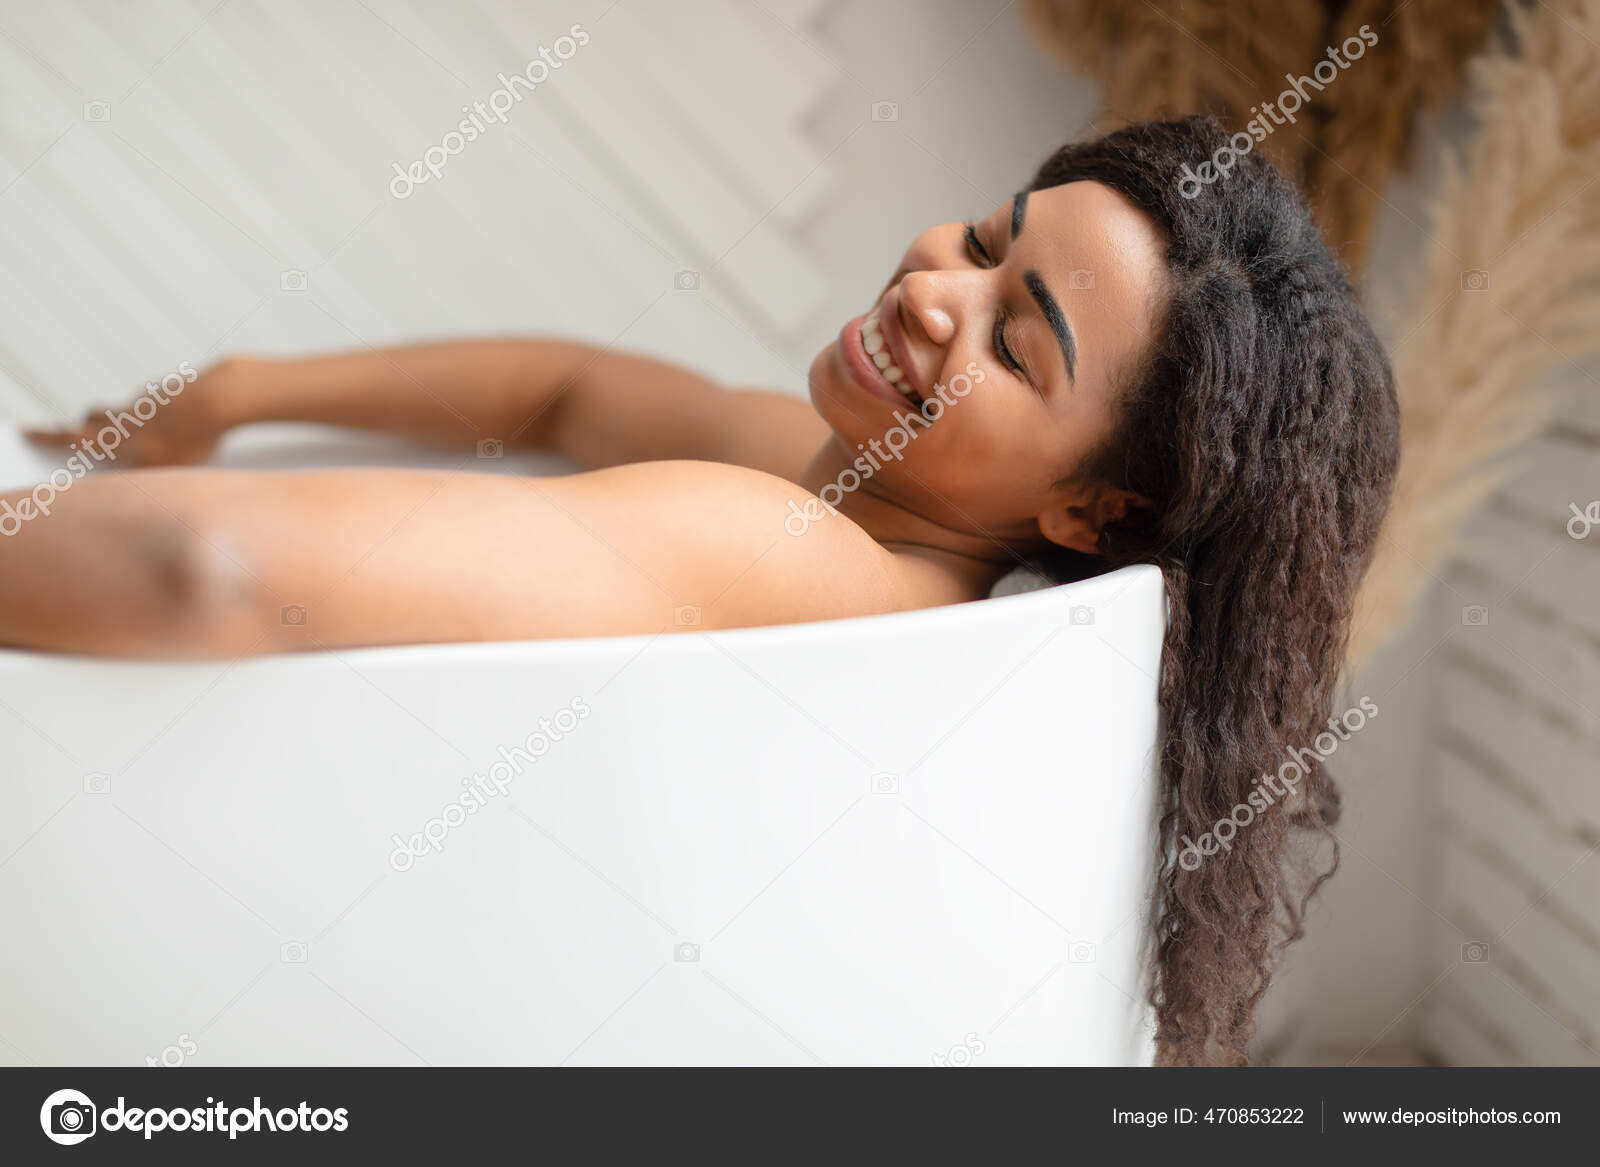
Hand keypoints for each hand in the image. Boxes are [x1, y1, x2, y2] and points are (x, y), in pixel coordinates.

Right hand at [22, 359, 243, 467]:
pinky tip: (181, 425)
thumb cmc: (190, 439)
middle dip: (87, 425)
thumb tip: (135, 481)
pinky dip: (158, 414)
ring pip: (124, 408)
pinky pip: (155, 402)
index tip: (27, 430)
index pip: (71, 437)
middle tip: (86, 434)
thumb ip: (144, 477)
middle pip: (93, 415)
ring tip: (147, 440)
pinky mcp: (168, 391)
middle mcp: (123, 413)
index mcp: (114, 436)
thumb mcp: (163, 471)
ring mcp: (145, 398)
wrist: (216, 398)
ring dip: (125, 421)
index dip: (48, 436)